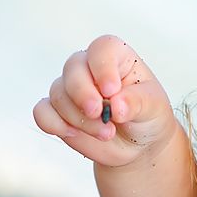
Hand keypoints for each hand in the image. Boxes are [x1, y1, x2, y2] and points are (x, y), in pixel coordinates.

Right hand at [33, 35, 176, 167]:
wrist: (139, 147)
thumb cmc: (148, 117)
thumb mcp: (154, 107)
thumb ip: (137, 103)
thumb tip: (116, 106)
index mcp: (116, 58)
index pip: (102, 49)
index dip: (102, 67)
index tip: (111, 90)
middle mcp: (90, 69)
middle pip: (73, 68)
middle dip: (83, 93)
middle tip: (99, 114)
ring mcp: (72, 90)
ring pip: (59, 94)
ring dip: (79, 118)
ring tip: (106, 133)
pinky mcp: (59, 112)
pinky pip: (42, 112)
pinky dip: (53, 123)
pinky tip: (73, 134)